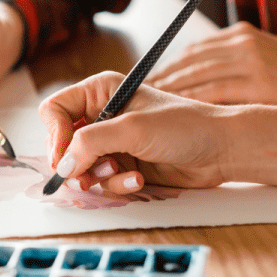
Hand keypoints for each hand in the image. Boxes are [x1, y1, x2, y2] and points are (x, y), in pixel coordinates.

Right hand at [38, 71, 228, 193]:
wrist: (221, 150)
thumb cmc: (185, 127)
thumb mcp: (133, 129)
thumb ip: (91, 143)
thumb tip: (63, 164)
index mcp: (99, 92)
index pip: (55, 110)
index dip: (55, 134)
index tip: (65, 155)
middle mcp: (101, 115)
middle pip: (62, 142)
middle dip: (75, 161)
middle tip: (86, 175)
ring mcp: (110, 141)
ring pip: (79, 165)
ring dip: (98, 175)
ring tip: (120, 173)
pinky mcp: (121, 164)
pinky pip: (101, 180)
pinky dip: (116, 184)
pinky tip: (138, 179)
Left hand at [145, 21, 276, 104]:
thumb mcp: (263, 68)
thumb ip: (231, 70)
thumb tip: (193, 87)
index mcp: (240, 35)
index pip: (192, 51)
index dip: (165, 69)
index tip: (144, 84)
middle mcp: (241, 43)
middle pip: (188, 61)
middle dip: (158, 80)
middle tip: (134, 98)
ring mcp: (250, 60)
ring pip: (195, 75)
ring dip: (167, 91)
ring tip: (145, 107)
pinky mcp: (258, 80)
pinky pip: (212, 91)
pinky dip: (189, 101)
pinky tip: (173, 113)